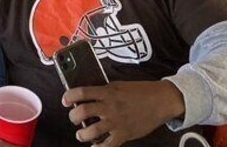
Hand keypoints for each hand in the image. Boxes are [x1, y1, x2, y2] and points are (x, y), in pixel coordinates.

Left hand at [63, 81, 184, 145]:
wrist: (160, 100)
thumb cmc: (140, 91)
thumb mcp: (119, 85)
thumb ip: (104, 91)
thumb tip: (88, 96)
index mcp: (107, 91)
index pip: (82, 92)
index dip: (69, 96)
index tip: (65, 101)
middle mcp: (109, 106)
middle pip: (82, 112)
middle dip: (73, 117)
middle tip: (73, 118)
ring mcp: (116, 121)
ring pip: (91, 131)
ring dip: (82, 134)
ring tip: (81, 134)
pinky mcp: (124, 134)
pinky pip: (107, 145)